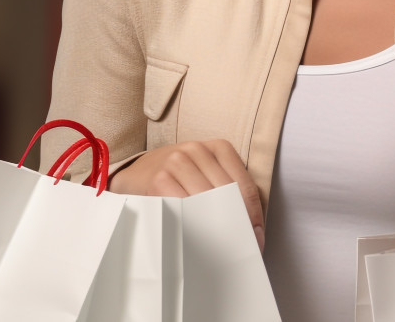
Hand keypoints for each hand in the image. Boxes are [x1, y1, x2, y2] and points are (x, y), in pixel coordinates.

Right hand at [111, 139, 265, 250]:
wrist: (137, 171)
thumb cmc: (180, 175)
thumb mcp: (207, 172)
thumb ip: (229, 189)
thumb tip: (252, 228)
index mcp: (218, 147)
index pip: (245, 186)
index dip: (252, 216)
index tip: (256, 238)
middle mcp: (197, 150)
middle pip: (227, 195)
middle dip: (235, 224)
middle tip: (241, 248)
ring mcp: (176, 163)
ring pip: (205, 203)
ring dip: (214, 228)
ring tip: (220, 247)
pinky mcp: (158, 180)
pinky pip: (182, 209)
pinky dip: (192, 226)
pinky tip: (196, 239)